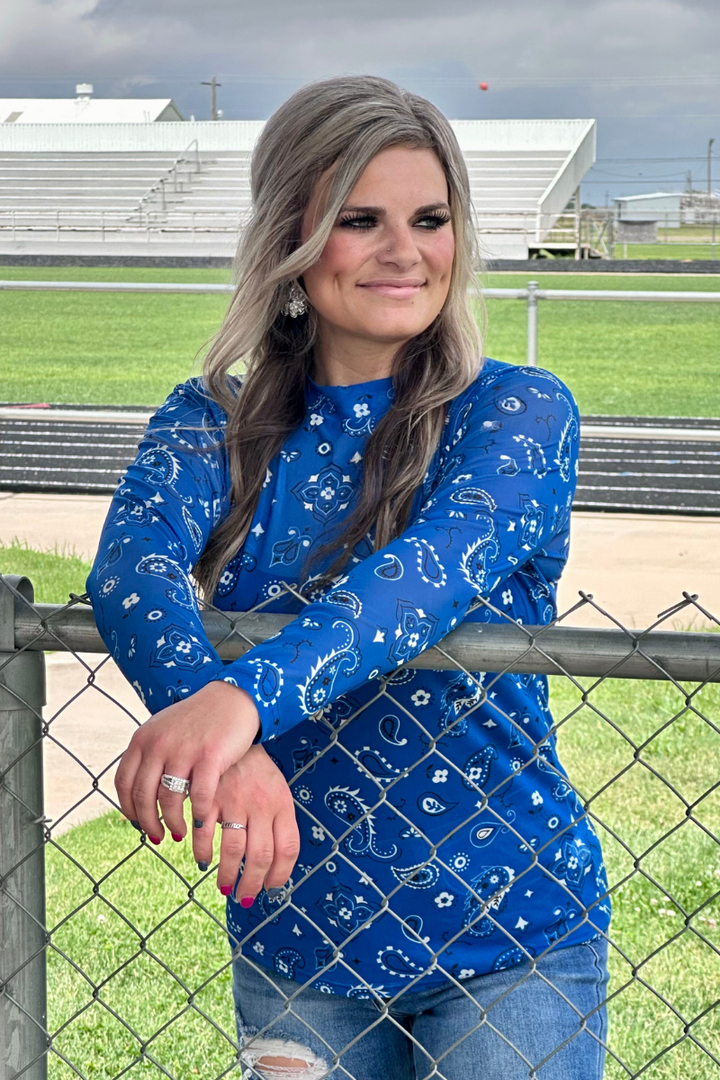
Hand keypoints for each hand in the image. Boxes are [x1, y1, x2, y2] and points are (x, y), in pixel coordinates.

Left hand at [115, 680, 260, 842]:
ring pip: (168, 801)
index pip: (123, 782)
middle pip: (142, 796)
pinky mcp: (210, 757)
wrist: (232, 698)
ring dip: (172, 823)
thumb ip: (149, 754)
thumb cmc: (198, 719)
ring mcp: (184, 751)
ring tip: (179, 833)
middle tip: (158, 835)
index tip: (137, 822)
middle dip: (148, 823)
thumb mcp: (164, 729)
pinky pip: (199, 797)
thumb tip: (136, 791)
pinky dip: (197, 815)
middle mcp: (159, 744)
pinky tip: (200, 821)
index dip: (128, 808)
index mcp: (143, 738)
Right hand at [197, 744, 299, 903]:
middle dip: (252, 884)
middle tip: (244, 897)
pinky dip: (203, 852)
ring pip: (234, 850)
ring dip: (228, 875)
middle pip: (261, 856)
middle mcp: (262, 804)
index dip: (280, 874)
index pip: (288, 848)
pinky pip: (206, 834)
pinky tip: (203, 859)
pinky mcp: (211, 796)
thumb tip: (273, 866)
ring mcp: (236, 800)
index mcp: (282, 803)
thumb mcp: (277, 790)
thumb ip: (278, 823)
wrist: (233, 730)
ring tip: (225, 887)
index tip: (270, 888)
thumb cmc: (256, 770)